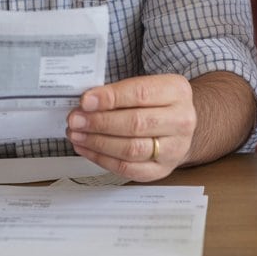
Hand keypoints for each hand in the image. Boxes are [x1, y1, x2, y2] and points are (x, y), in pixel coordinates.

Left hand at [66, 74, 195, 180]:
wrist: (177, 124)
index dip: (110, 98)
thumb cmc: (154, 103)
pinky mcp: (162, 169)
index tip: (85, 101)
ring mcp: (174, 148)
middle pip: (136, 123)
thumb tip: (86, 104)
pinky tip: (86, 149)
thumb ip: (118, 92)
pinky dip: (102, 159)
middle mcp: (181, 120)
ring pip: (131, 149)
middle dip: (99, 122)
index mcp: (177, 92)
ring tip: (77, 135)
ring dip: (97, 142)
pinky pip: (128, 168)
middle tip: (75, 120)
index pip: (141, 94)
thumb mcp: (145, 85)